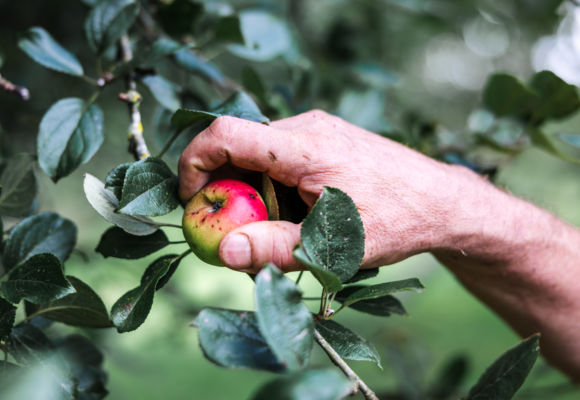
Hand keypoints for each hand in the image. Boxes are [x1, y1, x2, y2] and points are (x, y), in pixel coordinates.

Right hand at [179, 110, 466, 272]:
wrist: (442, 201)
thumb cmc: (398, 221)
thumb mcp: (336, 246)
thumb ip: (277, 248)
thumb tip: (224, 252)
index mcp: (306, 146)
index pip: (227, 133)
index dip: (194, 162)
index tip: (189, 201)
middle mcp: (307, 128)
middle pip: (239, 149)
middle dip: (226, 192)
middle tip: (239, 236)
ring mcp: (317, 131)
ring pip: (259, 157)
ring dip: (254, 195)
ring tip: (281, 233)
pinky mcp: (325, 141)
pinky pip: (281, 159)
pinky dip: (274, 189)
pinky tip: (299, 217)